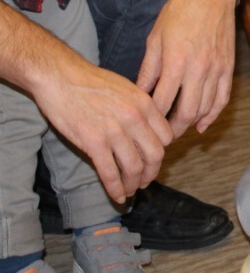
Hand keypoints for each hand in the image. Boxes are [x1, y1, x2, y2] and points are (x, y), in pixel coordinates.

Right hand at [0, 4, 171, 202]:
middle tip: (145, 181)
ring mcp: (114, 131)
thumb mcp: (127, 88)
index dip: (161, 152)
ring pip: (134, 167)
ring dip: (134, 184)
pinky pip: (110, 172)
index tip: (153, 160)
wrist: (60, 76)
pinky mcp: (93, 143)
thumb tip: (149, 130)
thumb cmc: (91, 81)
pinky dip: (115, 188)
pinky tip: (117, 196)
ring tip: (130, 191)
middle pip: (155, 155)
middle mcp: (134, 119)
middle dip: (151, 172)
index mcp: (145, 104)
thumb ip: (141, 109)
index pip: (166, 137)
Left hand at [135, 0, 239, 136]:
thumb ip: (149, 69)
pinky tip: (203, 124)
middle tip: (160, 137)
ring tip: (177, 130)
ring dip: (191, 124)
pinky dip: (213, 115)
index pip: (161, 102)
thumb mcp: (155, 39)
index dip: (151, 118)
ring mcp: (216, 69)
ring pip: (205, 108)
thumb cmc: (179, 13)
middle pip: (186, 112)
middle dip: (172, 129)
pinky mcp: (228, 67)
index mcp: (175, 61)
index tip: (143, 125)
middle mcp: (198, 69)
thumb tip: (140, 94)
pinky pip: (223, 98)